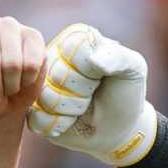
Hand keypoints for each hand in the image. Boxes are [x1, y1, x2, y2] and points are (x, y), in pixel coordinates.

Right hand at [25, 23, 159, 166]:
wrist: (118, 128)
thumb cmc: (125, 94)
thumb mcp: (133, 70)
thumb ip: (120, 57)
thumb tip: (94, 60)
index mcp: (75, 39)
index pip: (71, 50)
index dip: (89, 70)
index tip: (102, 75)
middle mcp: (53, 56)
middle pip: (56, 75)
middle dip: (82, 92)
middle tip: (92, 93)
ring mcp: (40, 83)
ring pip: (46, 98)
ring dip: (72, 109)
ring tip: (83, 106)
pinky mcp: (33, 108)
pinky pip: (38, 118)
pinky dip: (59, 124)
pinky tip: (70, 120)